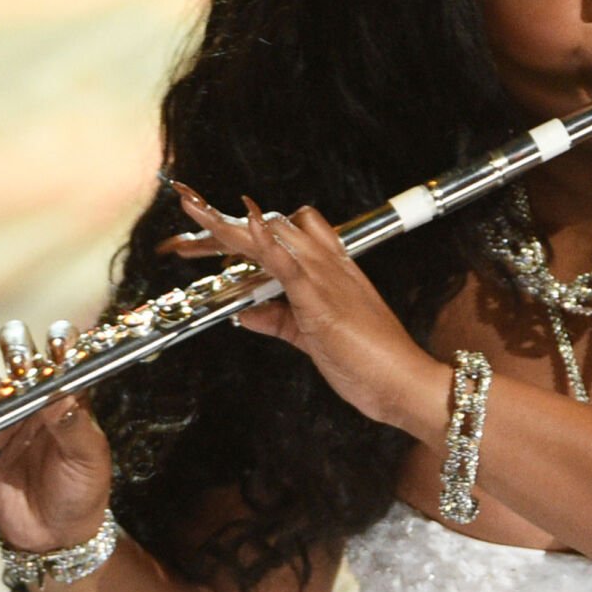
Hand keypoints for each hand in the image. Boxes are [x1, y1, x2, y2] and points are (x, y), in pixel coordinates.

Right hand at [0, 323, 112, 552]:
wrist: (53, 533)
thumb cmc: (82, 489)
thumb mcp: (88, 458)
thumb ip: (74, 427)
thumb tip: (61, 394)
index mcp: (68, 399)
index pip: (64, 360)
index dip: (61, 346)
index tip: (58, 344)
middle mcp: (36, 401)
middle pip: (25, 361)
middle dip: (21, 351)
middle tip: (21, 357)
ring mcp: (7, 418)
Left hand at [158, 181, 442, 424]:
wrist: (405, 383)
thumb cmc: (370, 363)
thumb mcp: (311, 340)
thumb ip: (278, 321)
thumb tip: (246, 313)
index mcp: (328, 271)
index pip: (281, 232)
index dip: (241, 227)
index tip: (204, 232)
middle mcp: (327, 265)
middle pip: (269, 225)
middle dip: (221, 222)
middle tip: (186, 210)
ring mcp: (324, 278)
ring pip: (271, 234)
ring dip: (226, 223)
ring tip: (191, 209)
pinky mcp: (320, 299)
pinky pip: (288, 262)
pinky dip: (264, 241)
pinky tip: (244, 221)